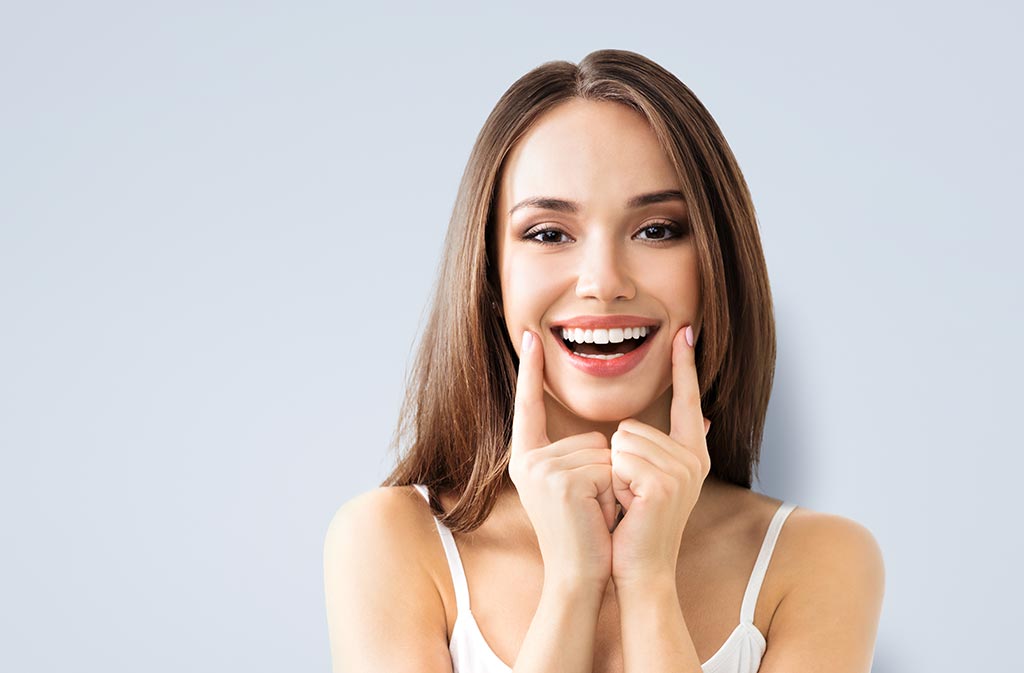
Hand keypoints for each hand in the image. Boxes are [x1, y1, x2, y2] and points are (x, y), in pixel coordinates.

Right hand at [507, 330, 618, 589]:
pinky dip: (614, 493)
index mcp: (528, 458)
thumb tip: (671, 422)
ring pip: (604, 453)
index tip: (529, 336)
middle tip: (591, 507)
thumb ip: (597, 453)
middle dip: (607, 471)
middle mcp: (527, 460)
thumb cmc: (588, 532)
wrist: (579, 575)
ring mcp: (541, 469)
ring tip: (594, 513)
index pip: (528, 406)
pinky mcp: (560, 480)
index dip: (530, 371)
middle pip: (592, 436)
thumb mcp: (586, 485)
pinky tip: (596, 515)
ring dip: (613, 484)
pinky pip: (609, 468)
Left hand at [609, 325, 711, 585]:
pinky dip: (613, 483)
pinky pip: (619, 458)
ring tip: (628, 503)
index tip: (685, 330)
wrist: (639, 570)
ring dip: (613, 473)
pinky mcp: (663, 483)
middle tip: (630, 497)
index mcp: (692, 454)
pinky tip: (627, 508)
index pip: (688, 400)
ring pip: (621, 440)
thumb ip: (671, 447)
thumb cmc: (636, 526)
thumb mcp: (653, 481)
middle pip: (631, 425)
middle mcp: (693, 459)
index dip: (685, 365)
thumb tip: (706, 416)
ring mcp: (682, 471)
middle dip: (617, 460)